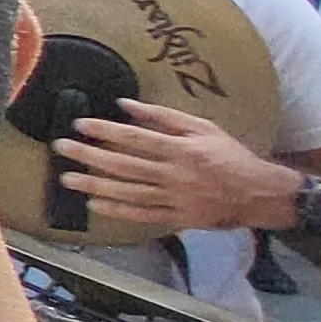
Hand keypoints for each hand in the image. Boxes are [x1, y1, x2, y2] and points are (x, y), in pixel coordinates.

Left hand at [60, 99, 303, 231]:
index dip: (106, 131)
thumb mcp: (204, 128)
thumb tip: (126, 104)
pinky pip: (141, 215)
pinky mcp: (177, 217)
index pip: (136, 138)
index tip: (80, 124)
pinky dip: (117, 210)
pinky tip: (94, 204)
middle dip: (90, 156)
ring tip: (67, 180)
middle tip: (61, 148)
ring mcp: (175, 198)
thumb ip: (164, 116)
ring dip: (95, 185)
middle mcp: (175, 174)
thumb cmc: (229, 155)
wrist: (259, 193)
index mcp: (182, 149)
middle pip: (125, 165)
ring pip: (128, 192)